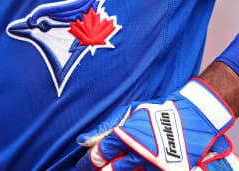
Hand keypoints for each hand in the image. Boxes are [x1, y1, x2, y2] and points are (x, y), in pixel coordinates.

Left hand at [76, 78, 234, 169]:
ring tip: (114, 168)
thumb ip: (106, 126)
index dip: (88, 162)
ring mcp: (153, 164)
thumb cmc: (158, 111)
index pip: (100, 154)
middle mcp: (138, 152)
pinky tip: (135, 168)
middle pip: (111, 170)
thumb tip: (82, 138)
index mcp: (126, 134)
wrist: (193, 116)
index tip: (82, 166)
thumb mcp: (129, 111)